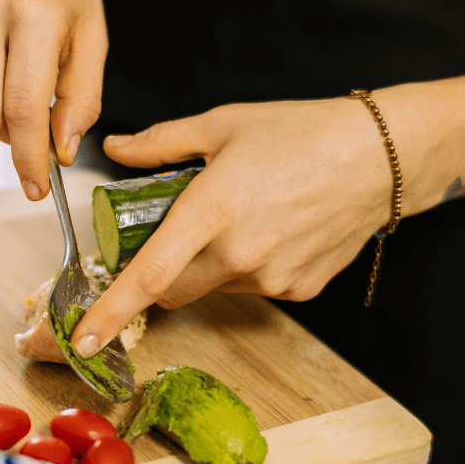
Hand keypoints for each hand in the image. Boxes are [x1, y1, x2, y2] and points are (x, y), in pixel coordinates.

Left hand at [70, 95, 403, 357]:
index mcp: (211, 211)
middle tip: (175, 233)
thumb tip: (117, 151)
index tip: (81, 338)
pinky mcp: (297, 291)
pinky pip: (251, 288)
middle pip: (172, 291)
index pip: (148, 276)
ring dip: (207, 266)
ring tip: (238, 219)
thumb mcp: (223, 125)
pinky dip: (246, 268)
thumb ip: (161, 143)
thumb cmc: (303, 132)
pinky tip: (270, 232)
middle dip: (159, 273)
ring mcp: (271, 279)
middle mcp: (239, 255)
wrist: (383, 155)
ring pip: (211, 288)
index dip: (110, 312)